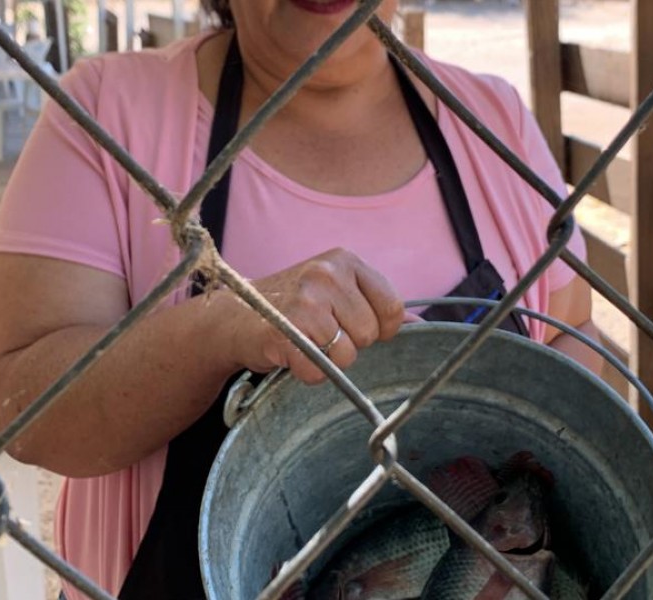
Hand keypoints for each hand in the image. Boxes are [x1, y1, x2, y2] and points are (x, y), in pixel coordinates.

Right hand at [226, 248, 405, 383]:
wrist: (232, 317)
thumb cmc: (291, 307)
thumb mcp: (335, 292)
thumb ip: (376, 305)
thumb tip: (419, 326)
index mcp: (344, 261)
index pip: (392, 308)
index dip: (379, 329)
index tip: (354, 328)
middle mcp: (326, 274)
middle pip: (370, 335)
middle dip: (348, 344)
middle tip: (319, 333)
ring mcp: (305, 301)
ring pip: (346, 356)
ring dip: (326, 361)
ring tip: (304, 342)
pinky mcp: (285, 331)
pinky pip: (317, 371)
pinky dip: (306, 373)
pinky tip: (290, 354)